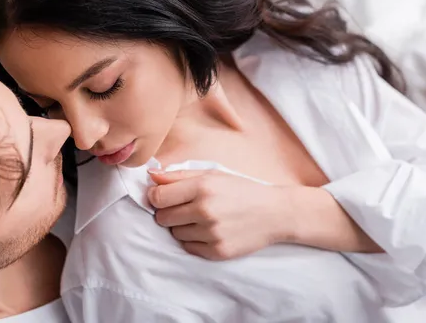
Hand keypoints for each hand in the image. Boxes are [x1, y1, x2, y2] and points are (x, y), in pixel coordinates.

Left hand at [147, 169, 296, 260]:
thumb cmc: (240, 190)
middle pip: (162, 218)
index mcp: (202, 187)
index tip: (162, 197)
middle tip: (184, 208)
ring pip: (174, 234)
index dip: (155, 197)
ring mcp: (211, 233)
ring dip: (182, 227)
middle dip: (168, 213)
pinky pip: (188, 247)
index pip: (158, 197)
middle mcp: (205, 210)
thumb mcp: (212, 174)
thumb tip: (150, 175)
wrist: (274, 213)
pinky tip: (209, 230)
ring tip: (201, 219)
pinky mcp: (217, 252)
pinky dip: (194, 240)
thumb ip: (178, 175)